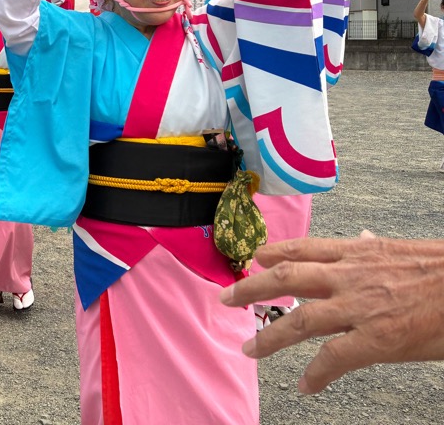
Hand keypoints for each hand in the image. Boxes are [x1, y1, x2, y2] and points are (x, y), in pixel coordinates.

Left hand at [220, 233, 443, 393]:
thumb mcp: (403, 251)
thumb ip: (372, 251)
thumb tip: (359, 241)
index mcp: (358, 253)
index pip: (302, 248)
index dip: (272, 252)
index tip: (252, 257)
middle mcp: (351, 275)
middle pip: (286, 277)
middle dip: (250, 288)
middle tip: (225, 299)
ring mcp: (361, 307)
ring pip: (300, 319)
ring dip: (270, 337)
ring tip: (250, 349)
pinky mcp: (378, 338)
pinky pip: (334, 359)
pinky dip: (316, 374)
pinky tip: (306, 385)